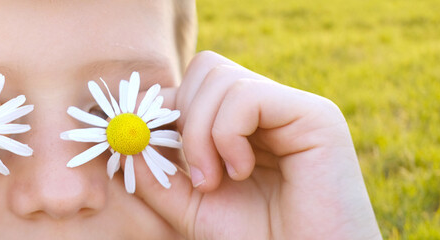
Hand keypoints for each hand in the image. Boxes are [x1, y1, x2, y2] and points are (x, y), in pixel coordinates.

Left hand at [132, 51, 381, 238]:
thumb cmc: (257, 239)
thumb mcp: (191, 207)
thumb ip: (158, 173)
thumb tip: (124, 136)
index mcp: (244, 124)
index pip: (193, 85)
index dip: (162, 108)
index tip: (143, 142)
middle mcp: (270, 109)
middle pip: (206, 70)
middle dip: (183, 118)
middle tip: (195, 174)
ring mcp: (292, 107)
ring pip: (221, 78)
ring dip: (202, 134)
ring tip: (216, 180)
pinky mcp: (314, 115)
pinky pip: (247, 96)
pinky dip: (227, 135)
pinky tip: (242, 171)